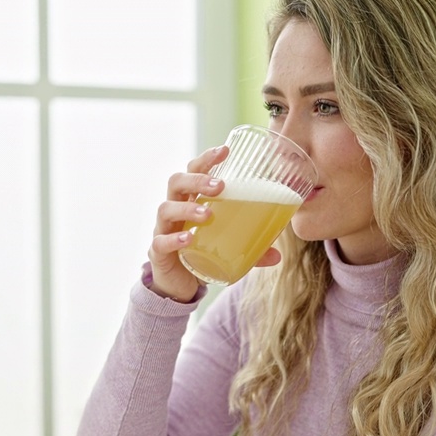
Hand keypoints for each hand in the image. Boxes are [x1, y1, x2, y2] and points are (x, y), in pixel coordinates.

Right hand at [148, 146, 280, 301]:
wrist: (177, 285)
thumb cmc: (201, 254)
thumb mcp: (228, 248)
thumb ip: (251, 249)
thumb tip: (277, 255)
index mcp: (190, 200)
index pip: (194, 171)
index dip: (206, 159)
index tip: (225, 150)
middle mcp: (174, 210)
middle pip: (177, 182)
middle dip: (197, 180)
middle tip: (220, 187)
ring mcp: (163, 230)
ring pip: (166, 209)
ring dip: (187, 208)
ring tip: (207, 214)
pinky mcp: (158, 253)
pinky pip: (160, 242)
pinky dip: (173, 239)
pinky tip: (188, 239)